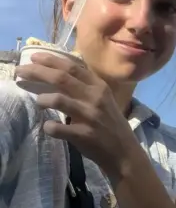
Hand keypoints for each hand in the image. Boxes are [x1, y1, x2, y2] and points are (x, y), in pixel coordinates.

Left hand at [15, 52, 139, 177]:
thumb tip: (58, 73)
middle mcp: (95, 98)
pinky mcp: (83, 134)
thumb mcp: (103, 99)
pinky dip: (49, 126)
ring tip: (38, 102)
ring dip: (43, 99)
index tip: (34, 56)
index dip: (51, 60)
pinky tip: (49, 126)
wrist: (123, 150)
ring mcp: (89, 116)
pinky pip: (58, 128)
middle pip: (61, 78)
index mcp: (99, 86)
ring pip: (58, 100)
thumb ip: (85, 86)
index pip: (73, 67)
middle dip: (38, 72)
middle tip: (20, 71)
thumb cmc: (109, 122)